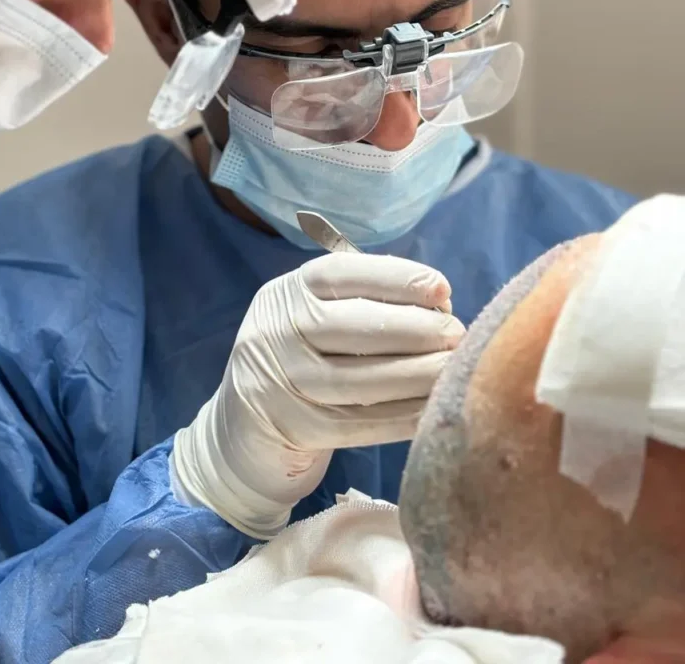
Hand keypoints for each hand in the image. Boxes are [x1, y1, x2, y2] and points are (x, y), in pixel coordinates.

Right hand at [174, 253, 464, 537]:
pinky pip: (358, 424)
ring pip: (357, 379)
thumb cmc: (302, 353)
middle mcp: (276, 331)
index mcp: (287, 292)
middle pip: (351, 326)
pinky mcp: (295, 428)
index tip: (442, 288)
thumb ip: (362, 301)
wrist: (245, 424)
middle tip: (457, 334)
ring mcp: (281, 383)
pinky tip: (432, 409)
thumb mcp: (313, 312)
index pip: (342, 274)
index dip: (396, 278)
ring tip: (454, 369)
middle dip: (414, 329)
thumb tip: (439, 303)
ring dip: (416, 375)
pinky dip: (400, 417)